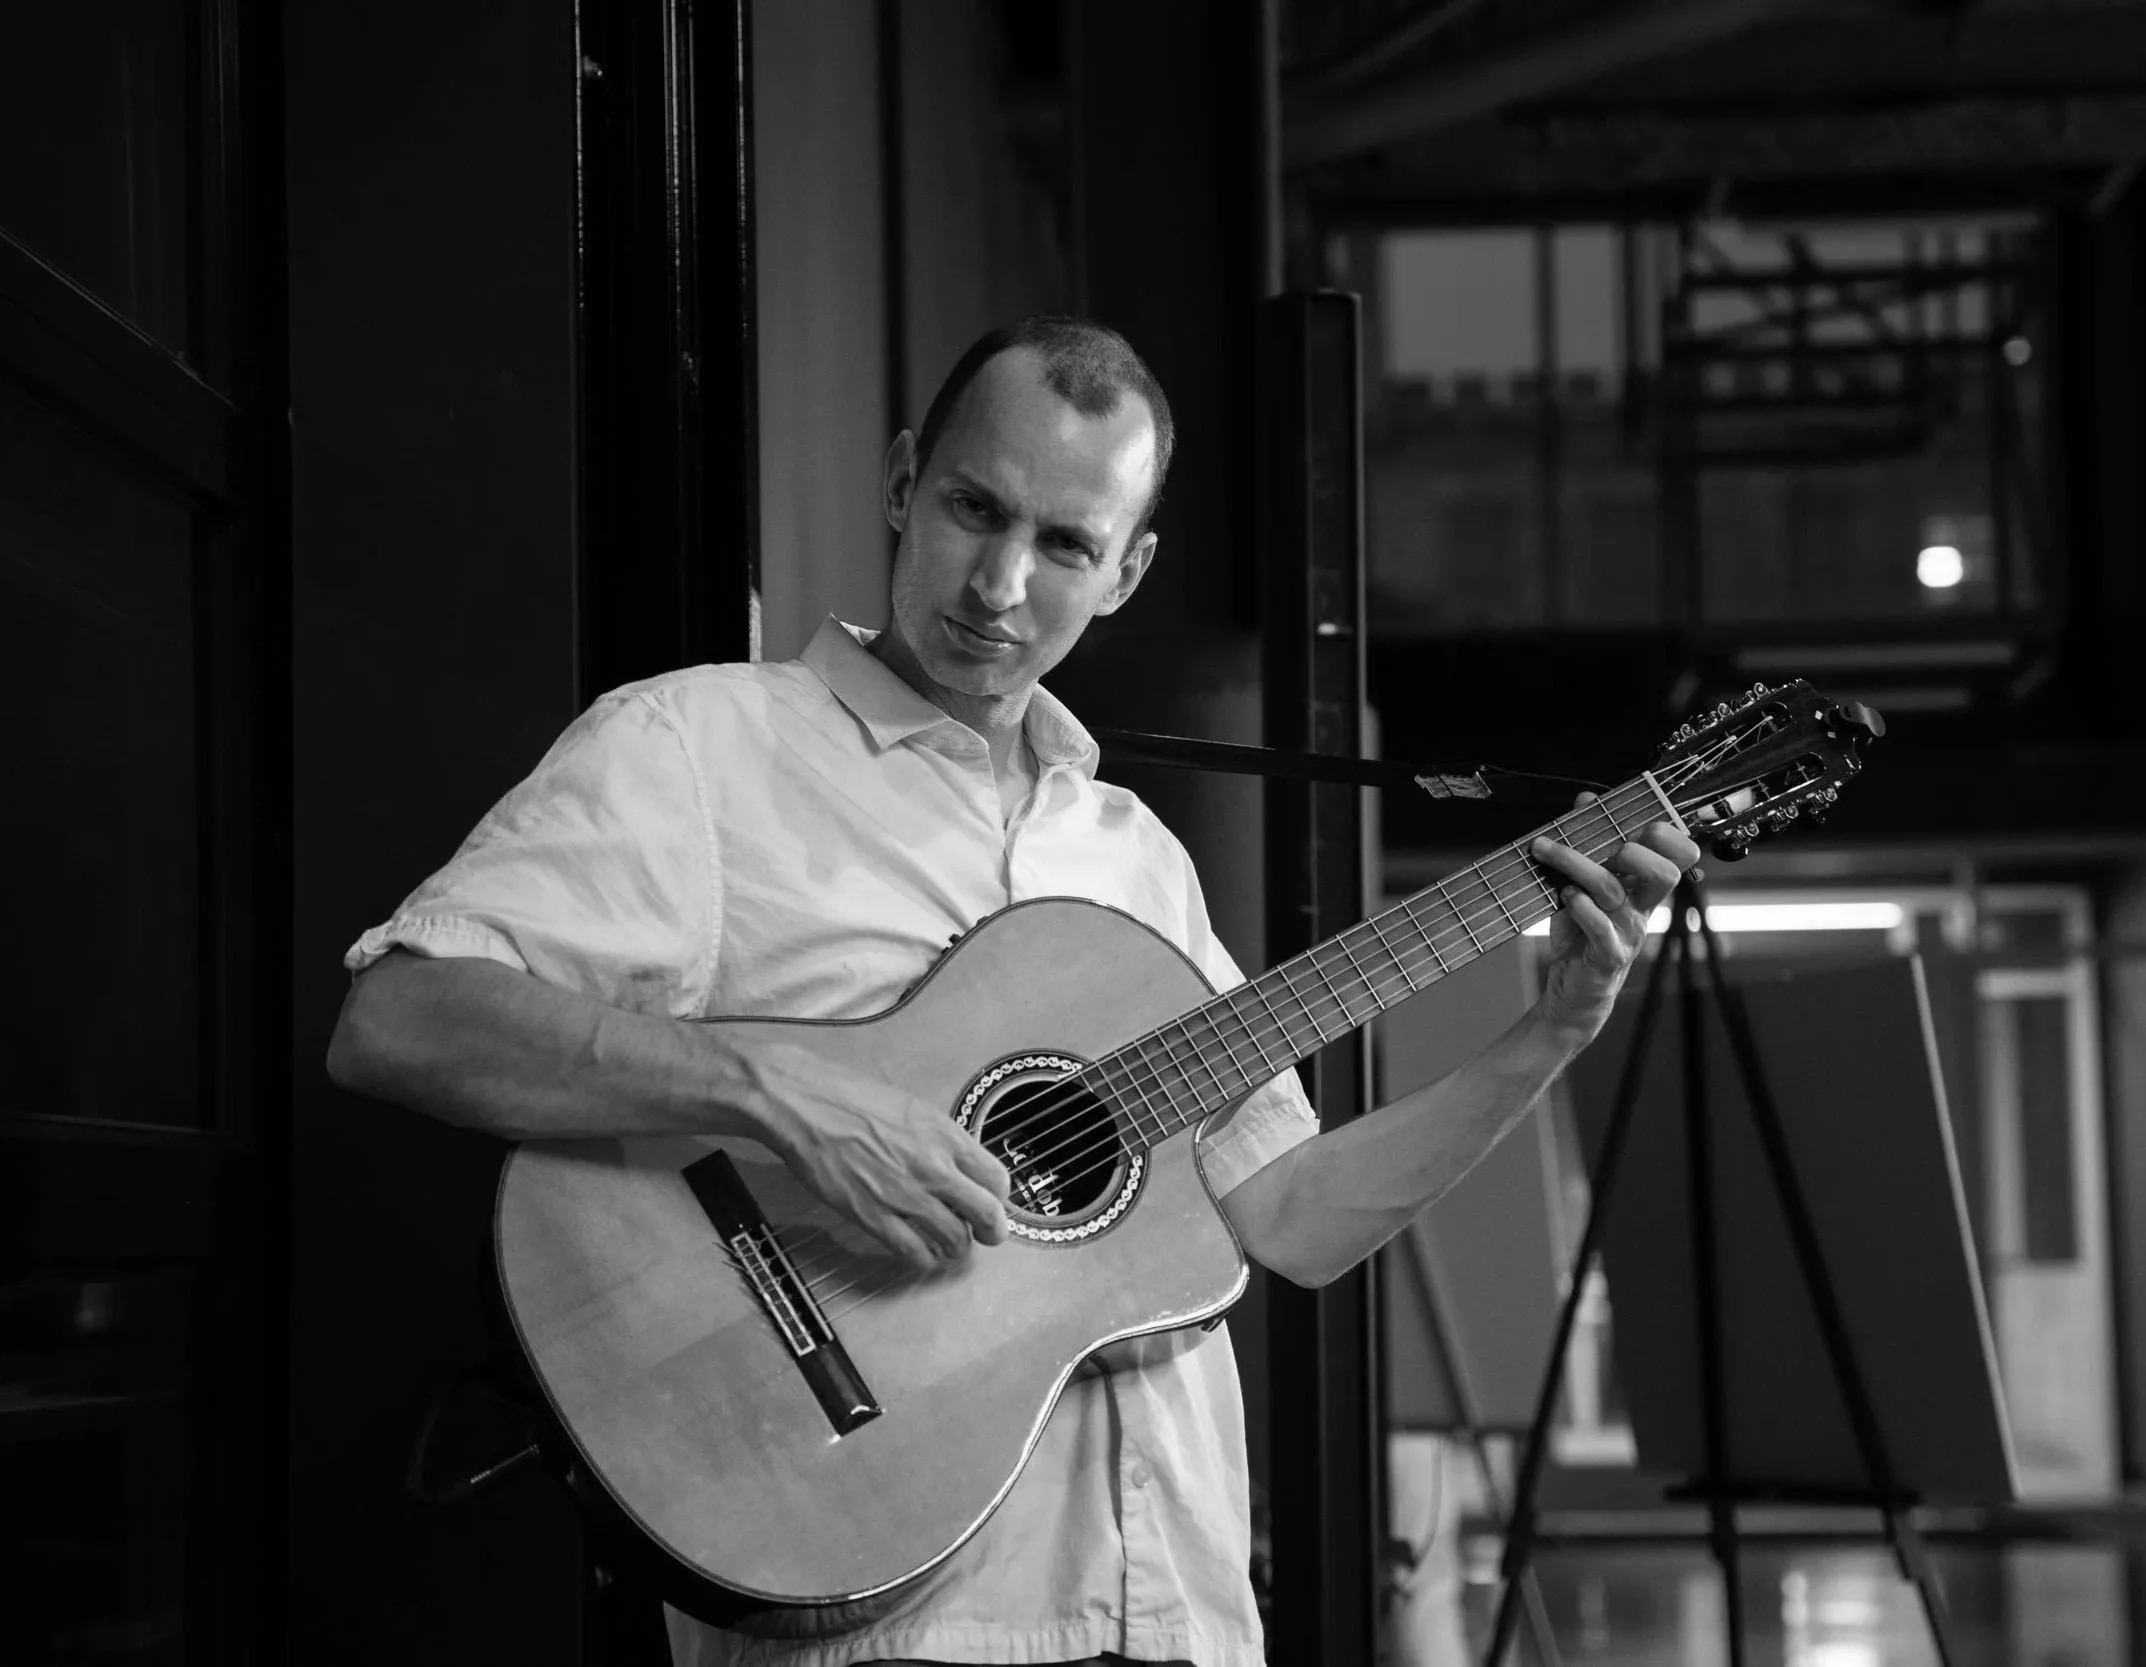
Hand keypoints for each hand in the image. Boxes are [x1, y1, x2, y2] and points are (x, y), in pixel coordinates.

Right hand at [733, 1037, 1010, 1273]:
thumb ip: (939, 1140)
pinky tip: (919, 1250)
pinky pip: (915, 1253)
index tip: (992, 1203)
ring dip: (956, 1246)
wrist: (804, 1105)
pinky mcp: (874, 1217)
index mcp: (945, 1136)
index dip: (999, 1198)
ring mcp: (905, 1196)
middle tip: (985, 1235)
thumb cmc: (852, 1097)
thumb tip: (956, 1166)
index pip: (997, 1180)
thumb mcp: (912, 1109)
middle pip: (987, 1216)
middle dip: (991, 1232)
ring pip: (954, 1241)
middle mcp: (934, 1168)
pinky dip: (924, 1257)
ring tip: (948, 1243)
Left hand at [1530, 795, 1700, 1045]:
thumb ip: (1588, 844)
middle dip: (1632, 847)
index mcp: (1642, 887)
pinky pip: (1601, 928)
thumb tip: (1587, 799)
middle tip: (1598, 841)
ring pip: (1613, 890)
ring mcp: (1628, 932)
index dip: (1667, 833)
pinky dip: (1581, 907)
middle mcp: (1642, 908)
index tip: (1633, 817)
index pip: (1679, 855)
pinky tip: (1565, 896)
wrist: (1571, 991)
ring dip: (1577, 864)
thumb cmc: (1580, 934)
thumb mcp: (1581, 883)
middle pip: (1663, 871)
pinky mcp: (1608, 956)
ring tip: (1548, 853)